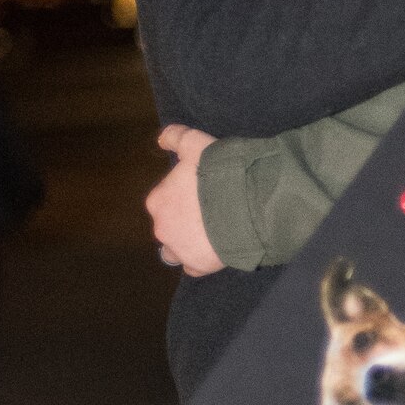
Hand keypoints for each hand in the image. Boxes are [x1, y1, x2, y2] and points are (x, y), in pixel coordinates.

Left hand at [147, 125, 223, 275]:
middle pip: (169, 225)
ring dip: (187, 244)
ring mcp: (179, 250)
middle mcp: (162, 228)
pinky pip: (194, 267)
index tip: (202, 192)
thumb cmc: (219, 172)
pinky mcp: (198, 266)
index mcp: (158, 200)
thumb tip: (161, 138)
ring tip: (212, 235)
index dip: (183, 195)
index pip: (164, 200)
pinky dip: (202, 261)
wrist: (246, 205)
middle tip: (211, 211)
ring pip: (176, 250)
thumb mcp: (197, 144)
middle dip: (184, 221)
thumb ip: (176, 137)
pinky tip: (217, 250)